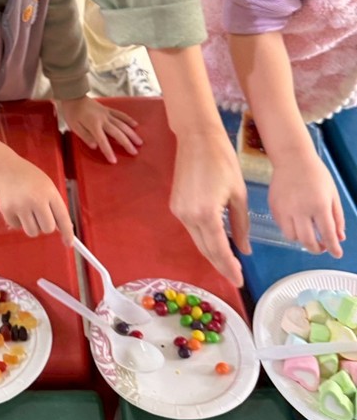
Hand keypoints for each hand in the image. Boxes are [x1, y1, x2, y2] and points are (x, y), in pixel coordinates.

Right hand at [0, 147, 73, 244]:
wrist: (4, 168)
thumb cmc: (28, 176)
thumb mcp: (47, 185)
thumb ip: (53, 204)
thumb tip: (60, 228)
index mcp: (49, 192)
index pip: (62, 217)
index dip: (67, 233)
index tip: (68, 243)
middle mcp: (35, 200)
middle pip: (47, 228)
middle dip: (45, 225)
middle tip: (39, 214)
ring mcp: (20, 206)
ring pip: (32, 232)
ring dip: (32, 225)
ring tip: (27, 211)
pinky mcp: (6, 211)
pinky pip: (17, 227)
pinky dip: (18, 221)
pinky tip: (16, 207)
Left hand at [61, 96, 141, 162]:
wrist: (73, 95)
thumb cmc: (72, 112)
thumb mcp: (74, 127)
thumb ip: (85, 136)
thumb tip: (95, 146)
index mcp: (93, 125)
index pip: (102, 141)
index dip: (108, 151)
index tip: (114, 161)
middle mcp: (102, 119)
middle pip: (117, 133)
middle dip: (126, 143)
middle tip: (134, 152)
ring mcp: (107, 113)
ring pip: (122, 124)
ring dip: (131, 133)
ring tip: (139, 142)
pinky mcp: (108, 109)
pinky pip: (120, 114)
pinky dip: (128, 119)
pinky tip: (135, 125)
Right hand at [169, 126, 249, 287]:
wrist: (197, 138)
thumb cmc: (223, 162)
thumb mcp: (238, 194)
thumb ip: (241, 225)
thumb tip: (244, 250)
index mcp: (206, 214)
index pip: (219, 249)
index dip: (229, 267)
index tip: (239, 281)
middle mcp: (187, 216)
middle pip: (205, 249)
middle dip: (220, 264)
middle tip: (236, 276)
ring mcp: (178, 211)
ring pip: (197, 240)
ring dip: (212, 252)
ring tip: (228, 262)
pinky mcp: (175, 205)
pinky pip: (191, 229)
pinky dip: (204, 238)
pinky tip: (216, 242)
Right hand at [269, 154, 344, 255]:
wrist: (292, 158)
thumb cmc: (316, 174)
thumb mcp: (333, 194)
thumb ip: (337, 217)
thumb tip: (339, 237)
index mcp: (319, 205)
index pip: (327, 234)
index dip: (333, 247)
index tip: (337, 254)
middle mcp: (300, 210)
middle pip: (307, 241)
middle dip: (316, 249)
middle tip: (321, 247)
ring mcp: (285, 209)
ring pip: (292, 237)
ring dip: (302, 239)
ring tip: (307, 233)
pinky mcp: (274, 207)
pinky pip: (282, 226)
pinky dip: (290, 229)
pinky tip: (297, 222)